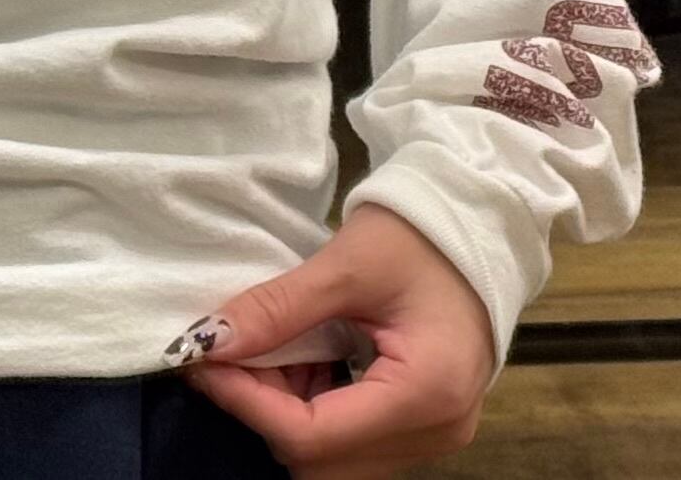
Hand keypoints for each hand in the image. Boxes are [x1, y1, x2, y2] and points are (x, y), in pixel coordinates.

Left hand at [176, 205, 495, 478]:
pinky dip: (311, 407)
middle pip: (322, 458)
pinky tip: (296, 359)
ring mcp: (431, 434)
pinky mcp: (421, 422)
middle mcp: (434, 432)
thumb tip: (209, 340)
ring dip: (283, 411)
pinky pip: (352, 438)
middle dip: (262, 410)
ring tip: (260, 349)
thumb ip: (279, 307)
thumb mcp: (345, 263)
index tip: (202, 361)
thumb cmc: (420, 235)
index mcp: (425, 394)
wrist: (479, 224)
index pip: (313, 435)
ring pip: (333, 456)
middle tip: (226, 353)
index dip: (247, 403)